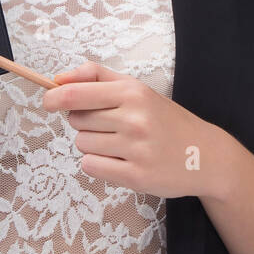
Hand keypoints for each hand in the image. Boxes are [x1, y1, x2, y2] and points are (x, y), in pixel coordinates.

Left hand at [44, 61, 213, 198]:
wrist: (205, 155)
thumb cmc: (165, 120)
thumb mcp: (138, 89)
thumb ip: (98, 77)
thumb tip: (58, 80)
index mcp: (133, 92)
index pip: (75, 94)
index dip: (54, 98)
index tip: (49, 101)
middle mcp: (134, 119)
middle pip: (76, 120)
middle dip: (85, 122)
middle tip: (111, 126)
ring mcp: (135, 149)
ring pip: (82, 144)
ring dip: (94, 145)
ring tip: (121, 145)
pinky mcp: (135, 176)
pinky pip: (91, 167)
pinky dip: (99, 165)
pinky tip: (120, 161)